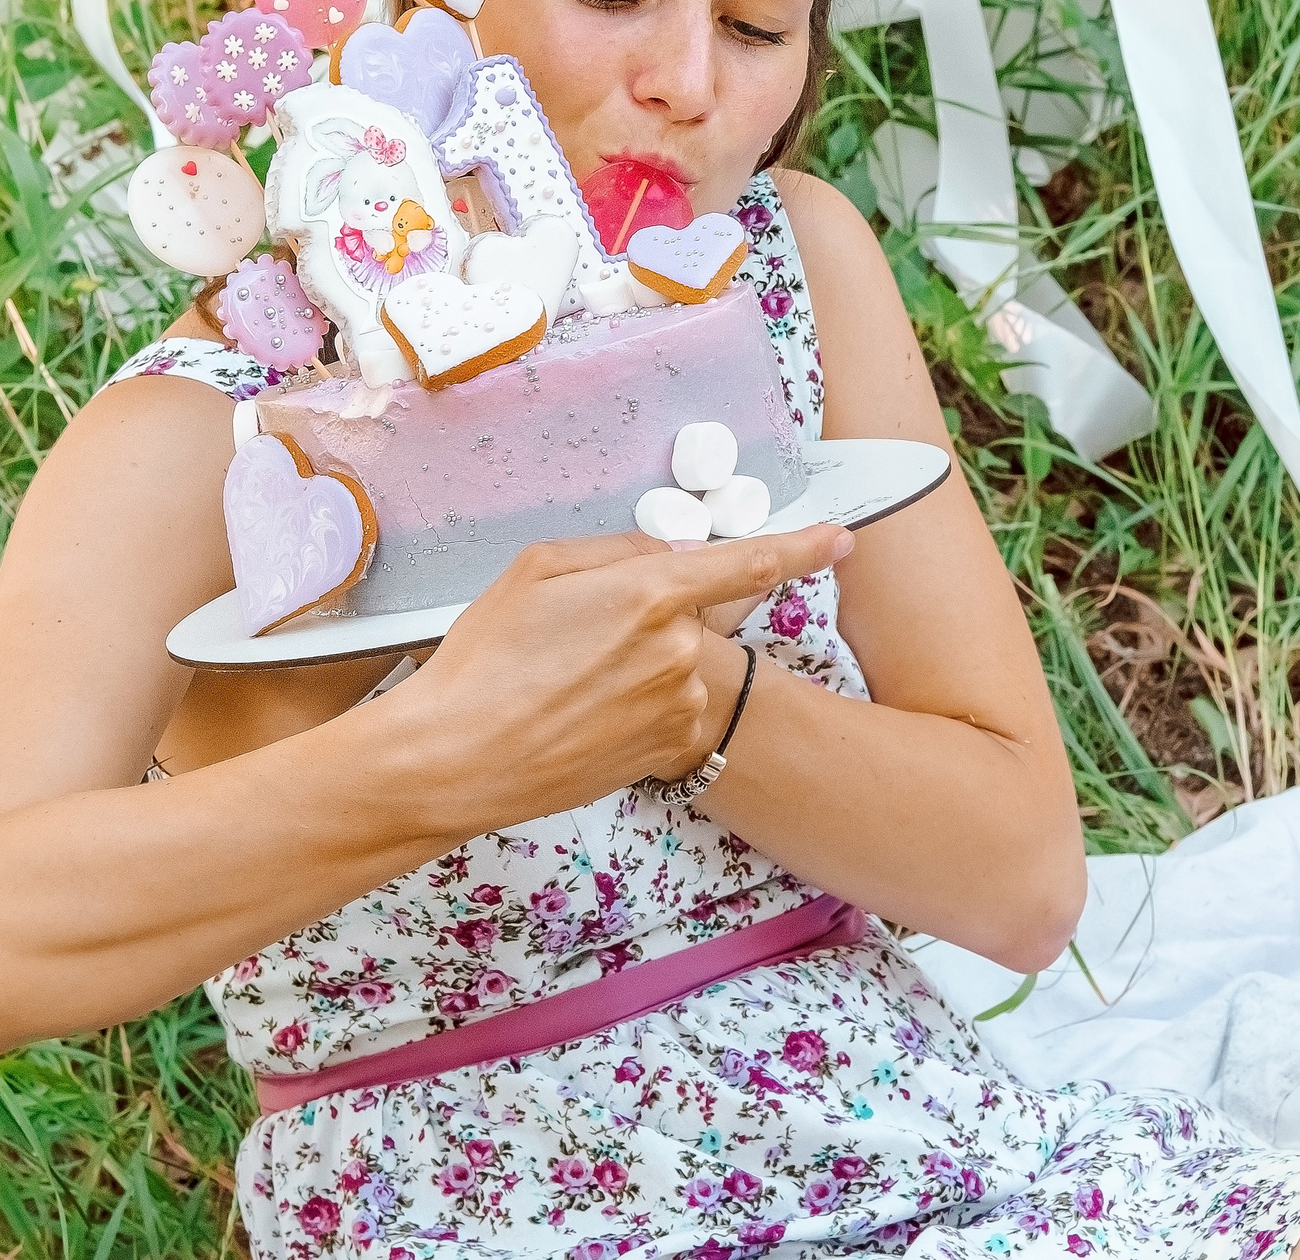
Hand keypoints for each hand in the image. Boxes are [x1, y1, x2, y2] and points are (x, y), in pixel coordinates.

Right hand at [395, 523, 850, 837]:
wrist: (458, 760)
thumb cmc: (485, 660)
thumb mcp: (538, 570)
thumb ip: (618, 552)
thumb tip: (669, 556)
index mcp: (652, 592)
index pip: (752, 562)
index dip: (804, 548)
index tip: (841, 539)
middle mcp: (681, 651)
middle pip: (702, 614)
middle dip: (660, 614)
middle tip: (587, 637)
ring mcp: (680, 707)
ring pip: (685, 664)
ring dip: (648, 662)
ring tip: (572, 681)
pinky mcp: (668, 751)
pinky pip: (671, 709)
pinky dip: (639, 703)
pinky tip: (584, 712)